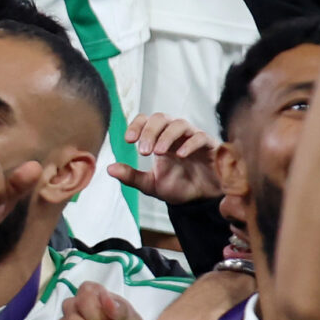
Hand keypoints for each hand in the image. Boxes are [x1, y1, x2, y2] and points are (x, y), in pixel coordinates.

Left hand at [108, 114, 223, 203]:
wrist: (201, 202)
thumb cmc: (178, 187)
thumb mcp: (151, 184)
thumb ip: (131, 176)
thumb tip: (109, 169)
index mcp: (161, 139)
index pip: (147, 121)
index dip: (137, 125)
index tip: (128, 140)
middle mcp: (176, 135)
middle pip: (161, 118)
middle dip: (149, 131)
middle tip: (142, 151)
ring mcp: (193, 138)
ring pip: (179, 124)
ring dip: (166, 136)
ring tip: (158, 152)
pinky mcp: (210, 147)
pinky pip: (200, 137)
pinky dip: (190, 143)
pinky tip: (180, 155)